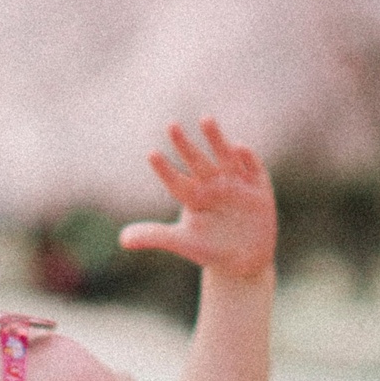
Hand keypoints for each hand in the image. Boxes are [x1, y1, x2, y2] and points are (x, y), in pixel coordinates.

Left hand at [120, 119, 276, 279]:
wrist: (245, 261)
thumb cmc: (210, 248)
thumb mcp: (183, 242)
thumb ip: (154, 237)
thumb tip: (121, 240)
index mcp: (193, 195)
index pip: (175, 180)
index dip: (164, 169)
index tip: (151, 155)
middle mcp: (212, 183)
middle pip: (197, 161)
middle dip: (185, 145)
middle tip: (170, 125)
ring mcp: (236, 183)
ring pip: (224, 156)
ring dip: (216, 139)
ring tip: (205, 120)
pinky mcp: (258, 188)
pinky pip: (253, 168)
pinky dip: (247, 158)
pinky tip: (239, 148)